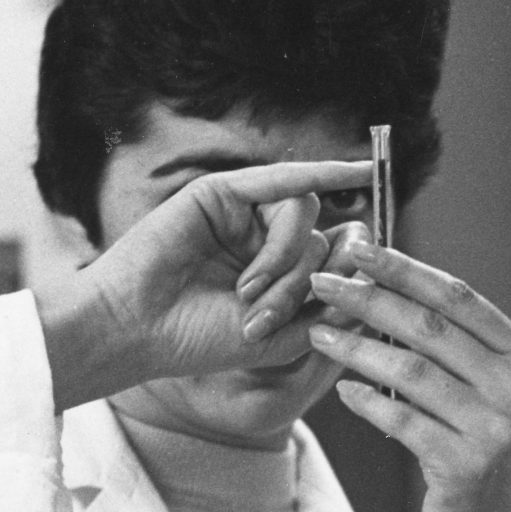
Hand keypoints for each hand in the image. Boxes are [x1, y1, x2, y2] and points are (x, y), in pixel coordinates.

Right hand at [33, 159, 369, 407]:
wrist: (137, 330)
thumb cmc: (199, 341)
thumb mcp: (282, 335)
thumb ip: (329, 304)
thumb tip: (374, 263)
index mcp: (279, 276)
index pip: (334, 262)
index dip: (349, 273)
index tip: (369, 289)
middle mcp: (264, 241)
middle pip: (320, 244)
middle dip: (299, 284)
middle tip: (260, 314)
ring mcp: (244, 215)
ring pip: (303, 219)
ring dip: (283, 260)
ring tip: (245, 293)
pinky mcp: (224, 193)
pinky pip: (285, 178)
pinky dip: (324, 171)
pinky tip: (362, 170)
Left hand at [300, 241, 510, 511]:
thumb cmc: (477, 451)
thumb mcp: (483, 392)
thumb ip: (453, 344)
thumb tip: (384, 282)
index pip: (460, 297)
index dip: (406, 268)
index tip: (360, 247)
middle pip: (431, 328)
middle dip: (370, 298)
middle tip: (321, 282)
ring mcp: (497, 429)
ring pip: (410, 371)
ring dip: (356, 348)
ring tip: (318, 334)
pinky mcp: (466, 466)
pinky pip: (402, 420)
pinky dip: (367, 402)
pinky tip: (344, 391)